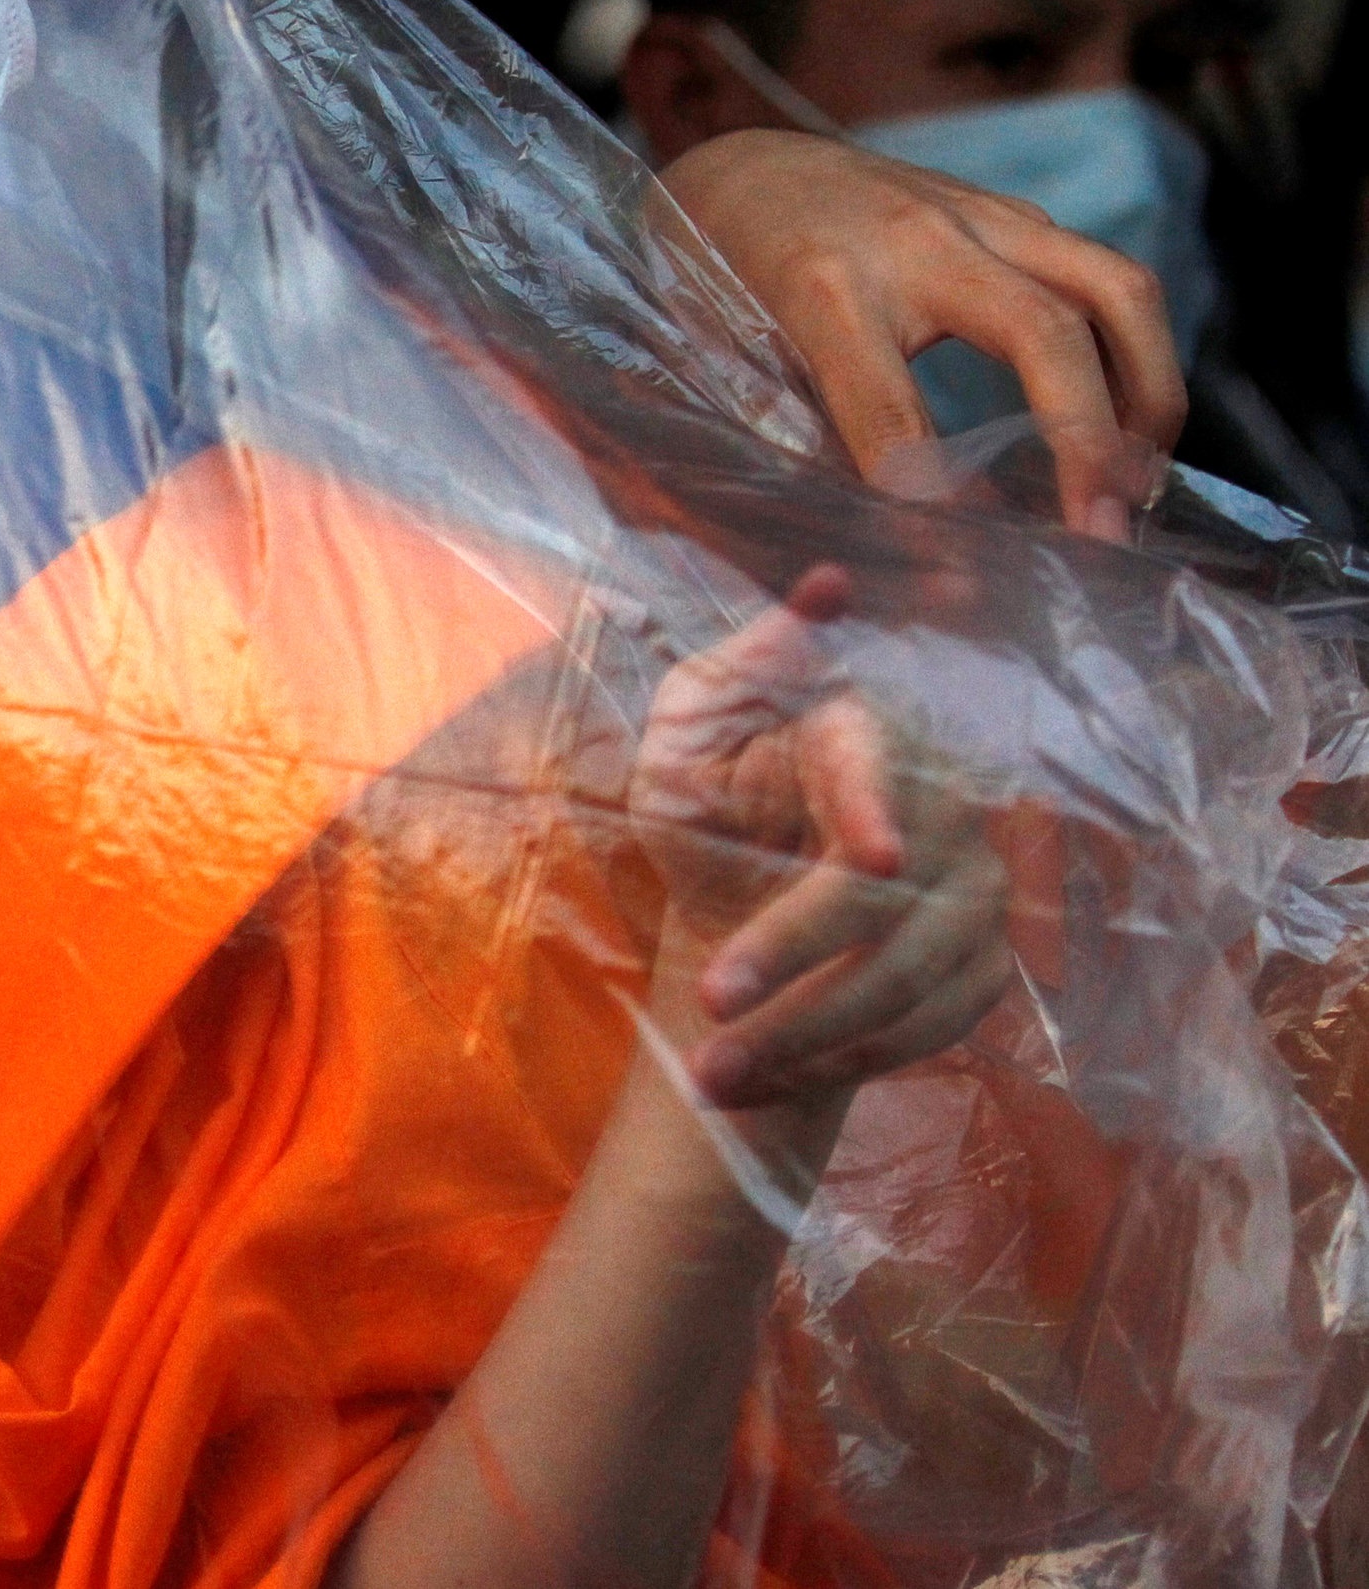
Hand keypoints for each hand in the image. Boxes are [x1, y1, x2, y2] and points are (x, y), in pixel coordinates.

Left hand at [631, 566, 1013, 1113]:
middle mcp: (944, 811)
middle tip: (713, 998)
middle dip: (795, 953)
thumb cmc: (706, 811)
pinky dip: (841, 1064)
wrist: (735, 920)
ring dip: (805, 1034)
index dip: (880, 809)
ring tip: (712, 1074)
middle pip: (888, 894)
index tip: (875, 860)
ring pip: (907, 979)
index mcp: (867, 734)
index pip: (884, 766)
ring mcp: (975, 897)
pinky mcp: (980, 973)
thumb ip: (736, 672)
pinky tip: (762, 1085)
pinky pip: (926, 1032)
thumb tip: (828, 585)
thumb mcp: (689, 737)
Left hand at [661, 128, 1180, 537]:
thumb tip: (879, 550)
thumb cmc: (717, 283)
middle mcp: (915, 241)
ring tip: (1139, 487)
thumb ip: (791, 444)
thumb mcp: (721, 361)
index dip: (932, 495)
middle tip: (1103, 538)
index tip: (964, 575)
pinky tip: (1130, 433)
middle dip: (1089, 441)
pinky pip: (1112, 280)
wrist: (740, 167)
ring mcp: (979, 216)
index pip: (888, 405)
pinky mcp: (1017, 217)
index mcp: (819, 286)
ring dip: (1150, 394)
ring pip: (1115, 288)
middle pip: (1044, 330)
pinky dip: (1140, 361)